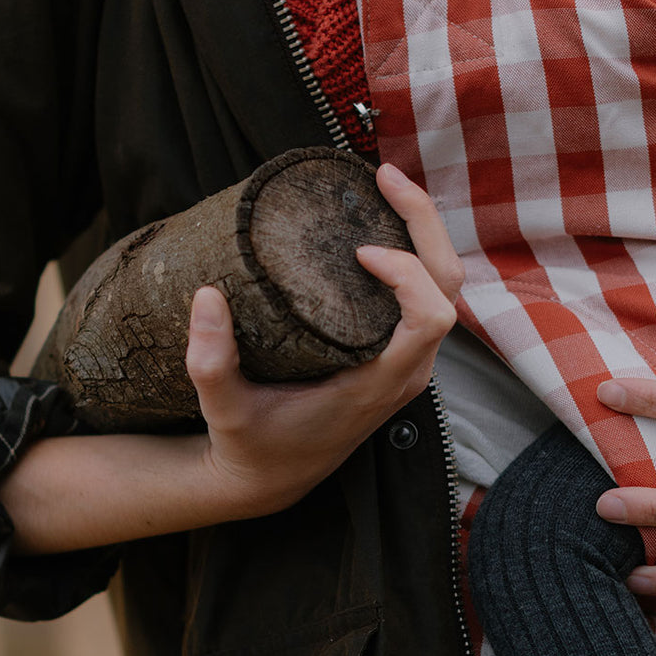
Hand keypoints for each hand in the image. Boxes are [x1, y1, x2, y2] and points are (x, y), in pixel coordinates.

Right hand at [187, 162, 463, 518]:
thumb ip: (210, 362)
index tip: (360, 250)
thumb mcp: (223, 411)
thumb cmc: (252, 444)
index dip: (409, 275)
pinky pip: (427, 290)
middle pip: (450, 286)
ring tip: (385, 185)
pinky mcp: (399, 349)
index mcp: (378, 384)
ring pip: (446, 284)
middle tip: (384, 177)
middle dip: (425, 224)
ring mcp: (409, 360)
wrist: (271, 477)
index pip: (430, 319)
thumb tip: (206, 296)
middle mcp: (407, 370)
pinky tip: (380, 219)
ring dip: (423, 230)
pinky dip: (413, 248)